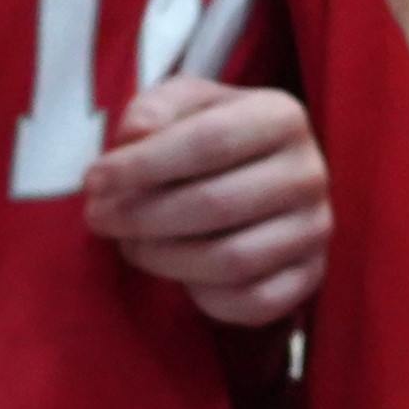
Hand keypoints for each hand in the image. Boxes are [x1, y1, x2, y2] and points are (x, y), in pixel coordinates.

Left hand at [84, 77, 334, 327]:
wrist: (262, 175)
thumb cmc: (212, 136)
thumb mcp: (184, 105)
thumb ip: (155, 108)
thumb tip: (134, 135)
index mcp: (282, 116)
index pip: (209, 142)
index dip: (143, 165)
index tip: (93, 180)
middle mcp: (310, 173)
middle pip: (217, 204)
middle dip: (143, 216)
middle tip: (99, 218)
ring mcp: (315, 229)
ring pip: (232, 261)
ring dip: (164, 259)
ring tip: (130, 244)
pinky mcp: (311, 275)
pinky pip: (254, 302)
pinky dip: (205, 298)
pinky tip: (177, 274)